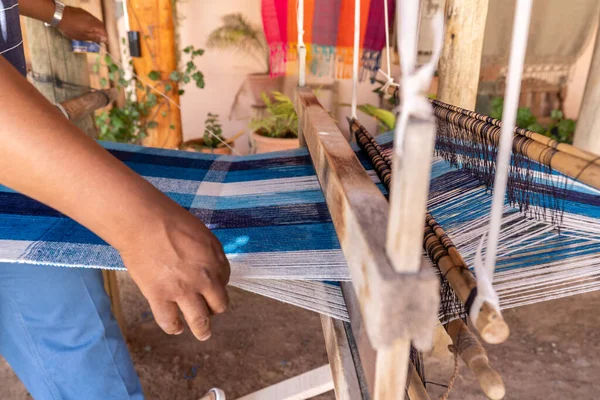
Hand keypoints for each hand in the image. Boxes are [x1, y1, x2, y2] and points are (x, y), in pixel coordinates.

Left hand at [58, 6, 107, 42]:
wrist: (58, 15)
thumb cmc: (70, 28)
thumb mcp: (82, 36)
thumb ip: (94, 37)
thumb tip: (105, 39)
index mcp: (94, 25)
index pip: (105, 32)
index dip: (105, 38)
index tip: (104, 43)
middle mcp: (93, 18)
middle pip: (102, 26)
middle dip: (102, 33)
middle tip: (98, 39)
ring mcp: (88, 14)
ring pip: (96, 21)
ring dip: (97, 28)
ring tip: (92, 33)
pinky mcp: (82, 11)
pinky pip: (90, 18)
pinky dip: (91, 23)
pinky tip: (86, 26)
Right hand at [119, 205, 230, 340]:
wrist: (143, 222)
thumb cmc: (171, 221)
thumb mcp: (202, 234)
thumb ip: (210, 254)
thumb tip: (212, 270)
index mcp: (215, 260)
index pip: (225, 282)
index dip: (217, 285)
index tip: (209, 286)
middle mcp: (203, 279)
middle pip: (219, 305)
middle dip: (215, 309)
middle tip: (210, 311)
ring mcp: (182, 290)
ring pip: (199, 321)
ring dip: (202, 330)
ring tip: (203, 334)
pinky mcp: (159, 296)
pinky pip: (169, 321)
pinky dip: (173, 327)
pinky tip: (175, 327)